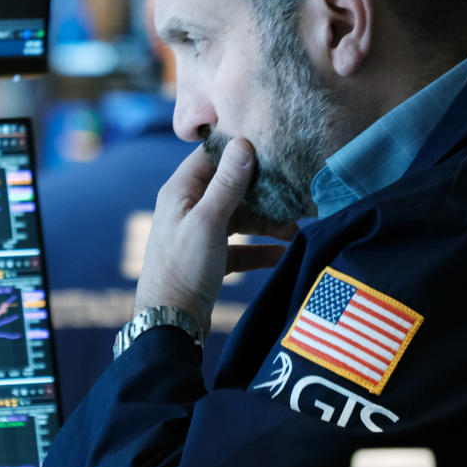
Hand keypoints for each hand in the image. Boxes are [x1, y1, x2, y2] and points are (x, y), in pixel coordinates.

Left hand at [132, 138, 295, 336]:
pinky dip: (260, 248)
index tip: (275, 148)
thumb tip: (244, 143)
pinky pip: (240, 246)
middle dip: (263, 192)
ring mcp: (199, 234)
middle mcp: (188, 208)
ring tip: (296, 229)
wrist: (170, 323)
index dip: (241, 150)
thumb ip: (227, 184)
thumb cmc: (183, 268)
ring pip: (240, 218)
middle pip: (232, 188)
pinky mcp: (210, 259)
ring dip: (267, 222)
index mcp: (181, 191)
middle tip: (295, 196)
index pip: (212, 156)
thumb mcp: (208, 222)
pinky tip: (284, 253)